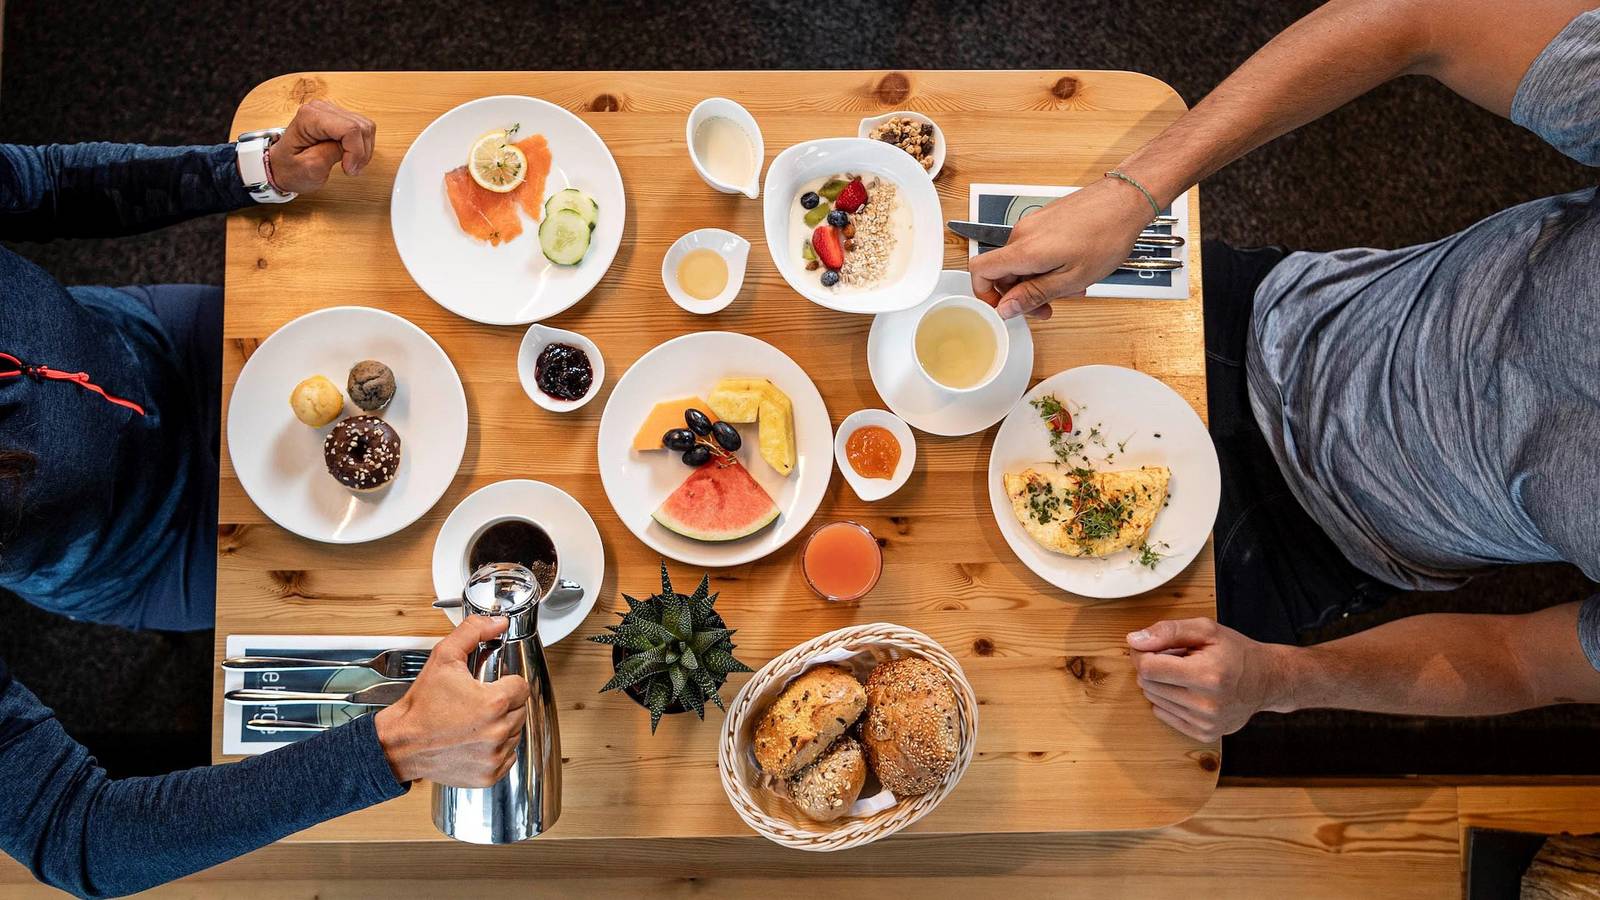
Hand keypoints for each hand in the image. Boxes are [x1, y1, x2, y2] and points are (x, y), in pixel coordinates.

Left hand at [266, 99, 376, 193]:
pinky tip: (350, 156)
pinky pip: (362, 129)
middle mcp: (321, 108)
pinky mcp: (339, 118)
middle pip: (360, 126)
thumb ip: (330, 153)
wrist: (281, 167)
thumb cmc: (290, 169)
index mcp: (309, 117)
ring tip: (350, 164)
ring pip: (365, 127)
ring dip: (363, 150)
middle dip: (361, 152)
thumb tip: (349, 146)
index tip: (349, 169)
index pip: (350, 129)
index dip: (356, 151)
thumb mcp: (309, 168)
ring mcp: (331, 111)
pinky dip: (361, 146)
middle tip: (351, 169)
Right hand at [374, 616, 530, 786]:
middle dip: (502, 704)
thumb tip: (496, 622)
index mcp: (493, 703)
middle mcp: (497, 731)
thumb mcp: (443, 658)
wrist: (400, 743)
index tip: (489, 687)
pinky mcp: (488, 774)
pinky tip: (474, 741)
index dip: (505, 684)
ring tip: (472, 722)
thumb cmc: (421, 706)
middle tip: (476, 704)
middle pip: (519, 710)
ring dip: (500, 727)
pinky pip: (507, 757)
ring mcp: (494, 755)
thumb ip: (472, 632)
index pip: (521, 687)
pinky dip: (495, 750)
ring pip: (515, 733)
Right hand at [968, 176, 1153, 320]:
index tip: (1004, 309)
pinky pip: (1033, 249)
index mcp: (1024, 250)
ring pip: (1021, 262)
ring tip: (1069, 287)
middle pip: (1002, 271)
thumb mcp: (1071, 278)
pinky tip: (1071, 269)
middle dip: (1022, 294)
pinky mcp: (1044, 220)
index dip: (985, 295)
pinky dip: (1046, 265)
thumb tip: (1005, 309)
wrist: (1126, 200)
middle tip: (1047, 307)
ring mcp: (1032, 224)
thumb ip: (1033, 294)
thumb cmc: (1107, 236)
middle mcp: (1022, 233)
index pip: (980, 271)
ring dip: (1038, 280)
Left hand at [1127, 618, 1291, 741]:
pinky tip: (1187, 690)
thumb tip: (1134, 641)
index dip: (1141, 654)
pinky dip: (1168, 700)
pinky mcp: (1205, 734)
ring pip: (1154, 700)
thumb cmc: (1236, 652)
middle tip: (1174, 658)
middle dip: (1152, 667)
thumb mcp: (1206, 629)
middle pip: (1148, 685)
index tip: (1149, 646)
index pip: (1148, 668)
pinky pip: (1164, 715)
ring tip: (1184, 673)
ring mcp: (1206, 723)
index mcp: (1207, 675)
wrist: (1268, 680)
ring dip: (1161, 683)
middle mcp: (1207, 703)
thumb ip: (1168, 631)